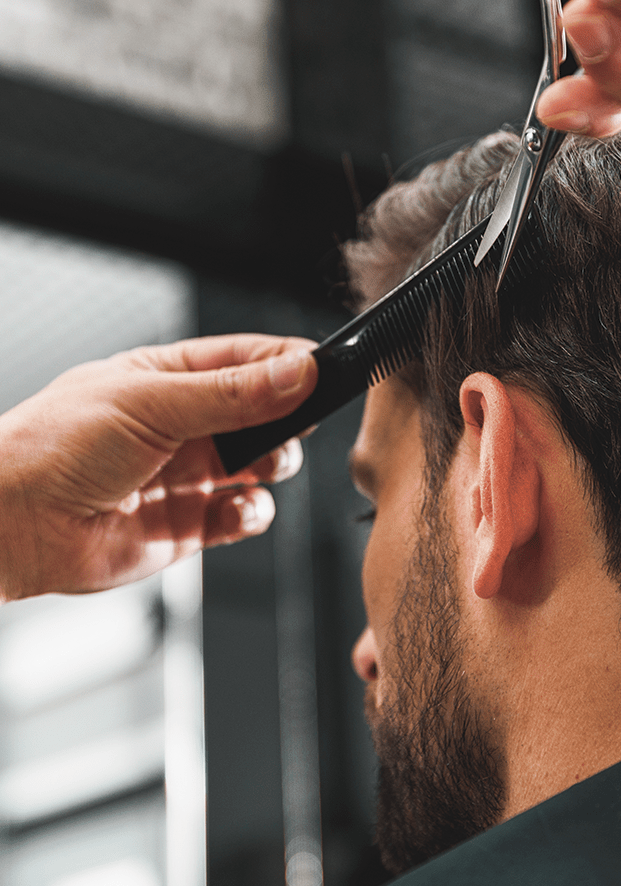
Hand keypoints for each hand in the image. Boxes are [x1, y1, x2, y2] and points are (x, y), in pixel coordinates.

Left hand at [0, 334, 317, 601]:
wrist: (10, 526)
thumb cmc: (53, 448)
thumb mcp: (153, 403)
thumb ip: (235, 393)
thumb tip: (299, 371)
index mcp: (169, 378)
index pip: (248, 359)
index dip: (289, 363)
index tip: (324, 370)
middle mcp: (183, 424)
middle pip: (264, 412)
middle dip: (288, 418)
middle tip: (298, 424)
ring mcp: (187, 475)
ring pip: (260, 464)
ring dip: (273, 465)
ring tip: (260, 468)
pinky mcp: (187, 524)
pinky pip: (242, 514)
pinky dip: (252, 512)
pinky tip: (235, 508)